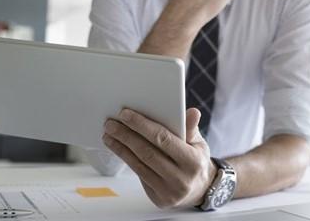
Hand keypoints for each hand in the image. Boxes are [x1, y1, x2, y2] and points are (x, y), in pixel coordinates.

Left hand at [102, 107, 216, 208]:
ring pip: (139, 164)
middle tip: (111, 123)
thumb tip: (192, 112)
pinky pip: (138, 174)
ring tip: (109, 134)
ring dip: (121, 147)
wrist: (199, 189)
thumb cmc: (196, 161)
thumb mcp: (198, 143)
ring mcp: (168, 191)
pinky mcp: (157, 198)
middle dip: (126, 135)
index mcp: (193, 162)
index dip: (143, 126)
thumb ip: (191, 128)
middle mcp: (181, 179)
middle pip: (147, 152)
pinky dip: (126, 158)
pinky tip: (117, 147)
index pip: (164, 139)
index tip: (125, 114)